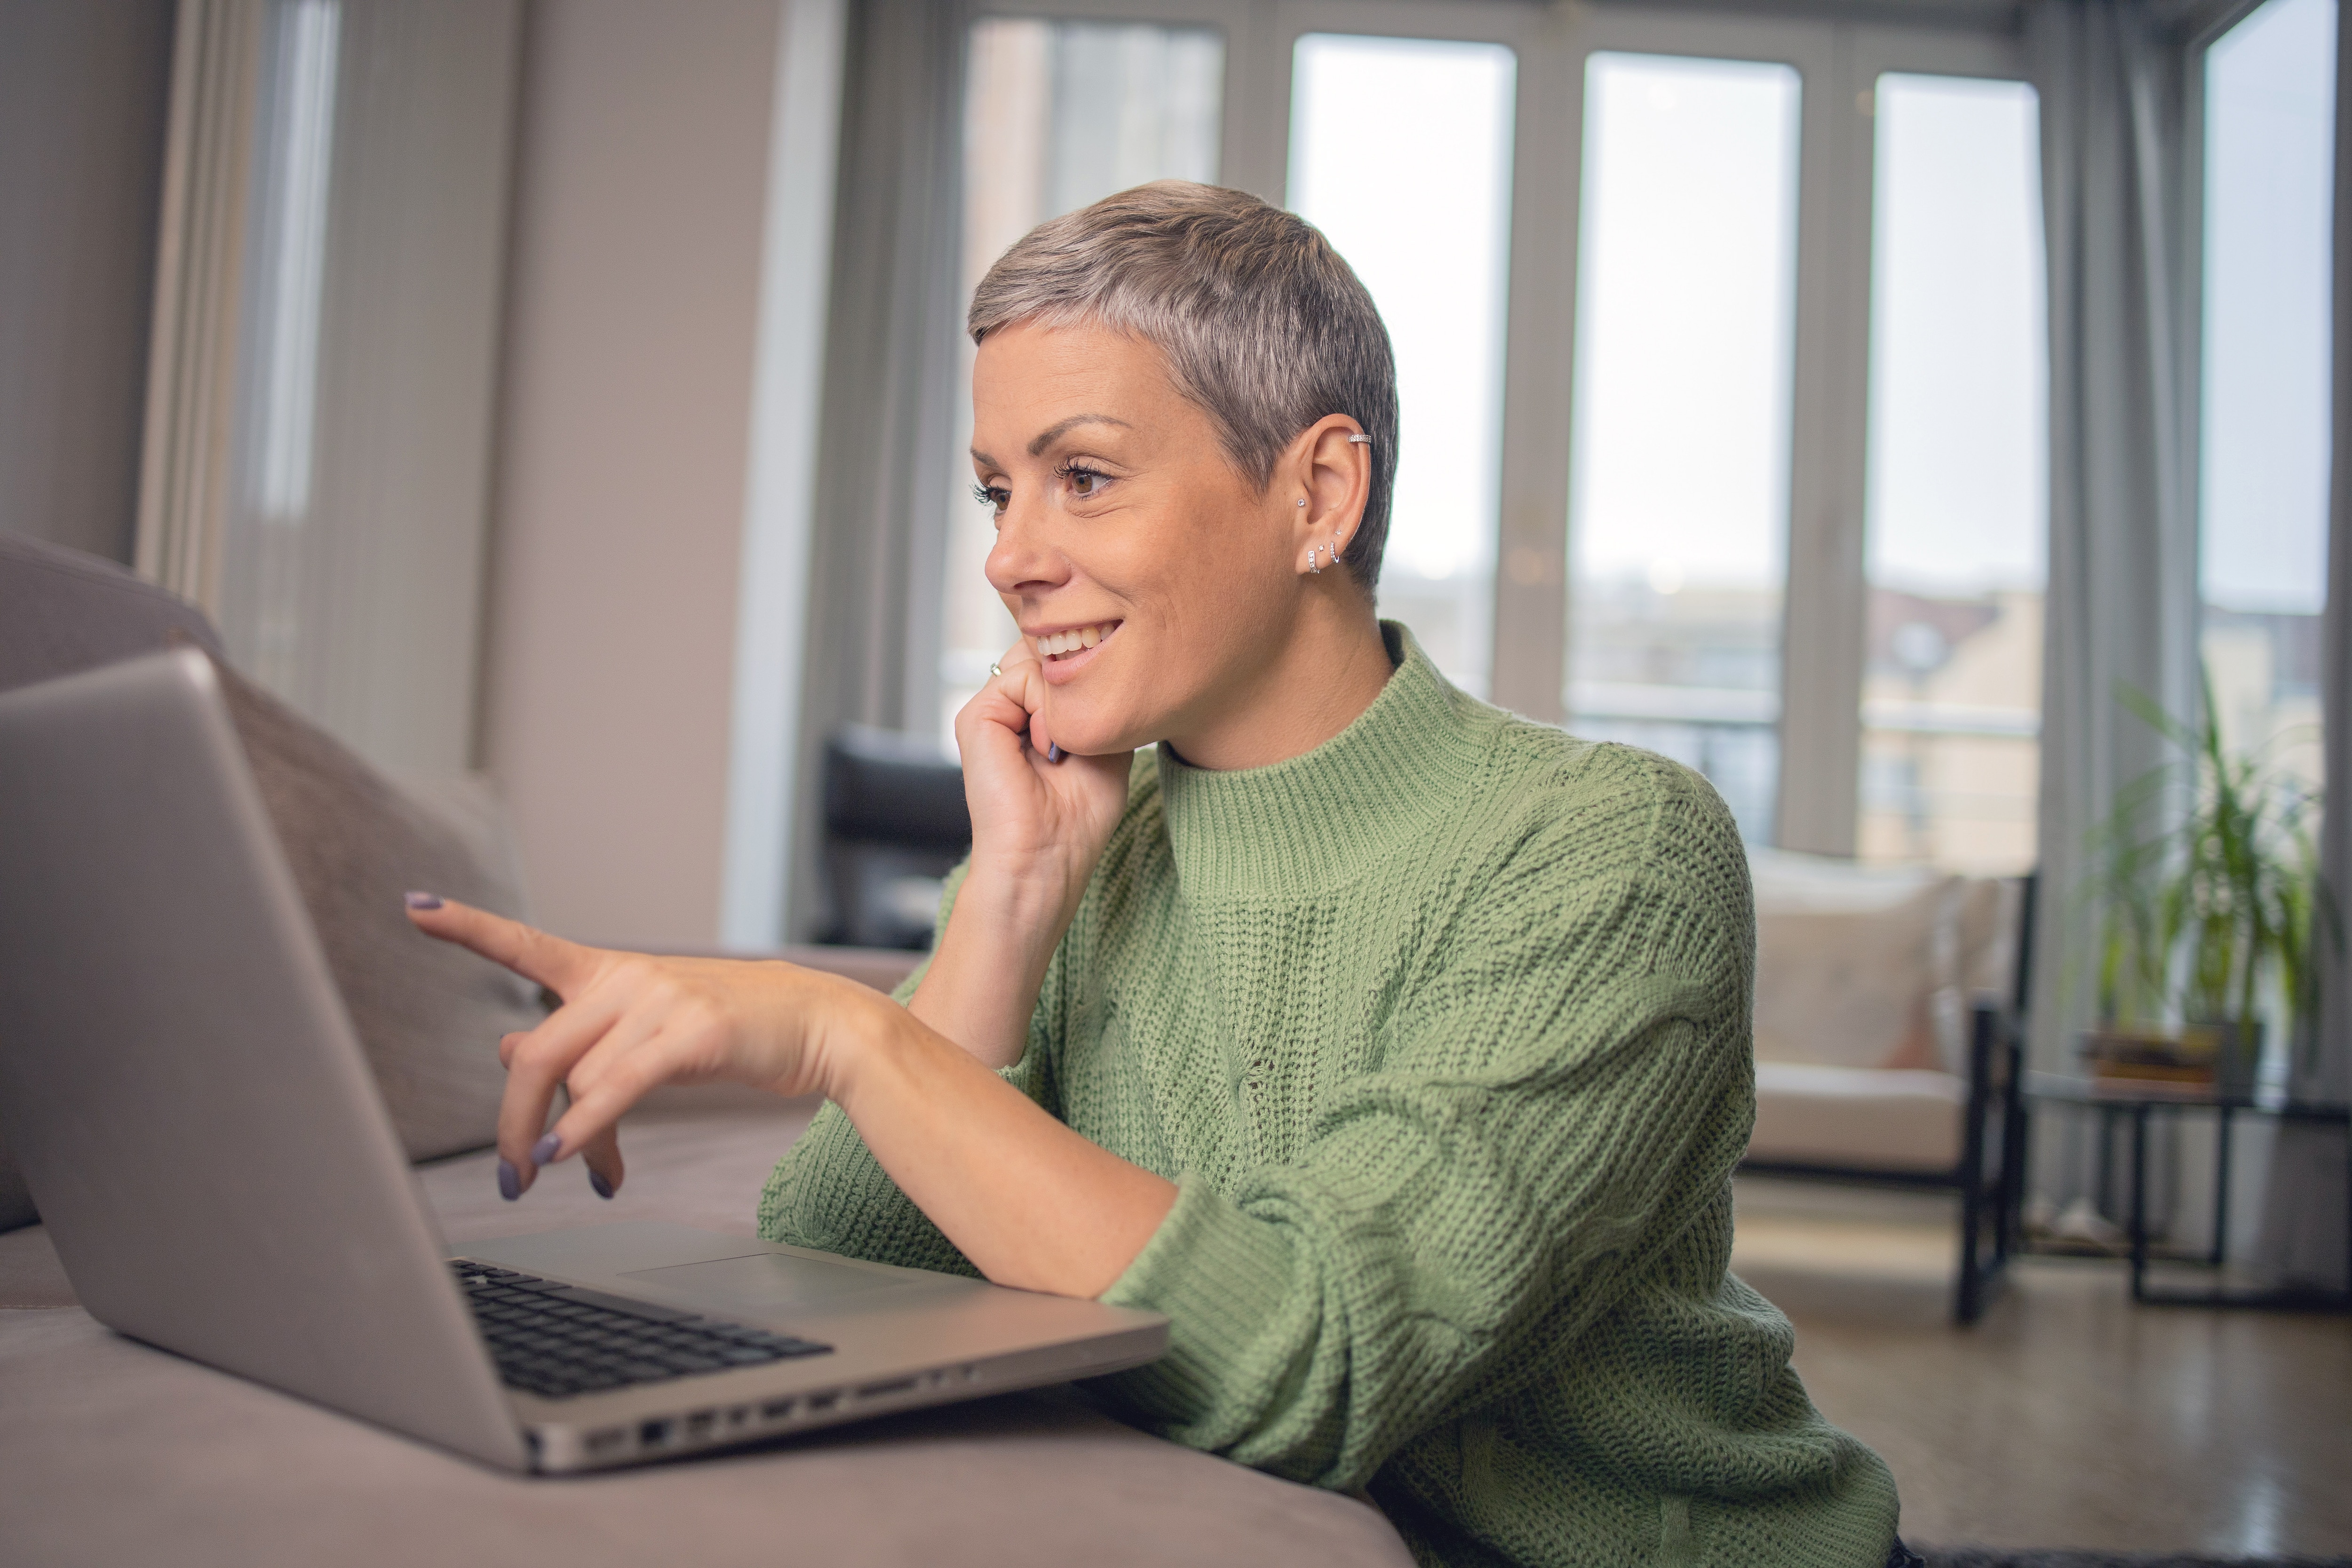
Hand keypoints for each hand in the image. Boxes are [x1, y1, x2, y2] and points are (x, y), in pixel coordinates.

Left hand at [404, 897, 874, 1198]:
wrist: (820, 1024)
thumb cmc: (735, 1030)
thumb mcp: (648, 1026)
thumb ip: (577, 1038)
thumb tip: (502, 1046)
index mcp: (611, 973)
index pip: (526, 945)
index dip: (467, 927)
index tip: (414, 906)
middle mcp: (627, 977)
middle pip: (536, 1053)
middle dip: (512, 1122)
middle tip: (508, 1176)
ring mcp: (660, 1001)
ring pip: (580, 1083)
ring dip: (576, 1146)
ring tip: (598, 1176)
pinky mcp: (692, 1033)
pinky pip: (617, 1088)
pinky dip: (586, 1128)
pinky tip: (569, 1159)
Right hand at [953, 635, 1131, 909]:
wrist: (1045, 859)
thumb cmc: (1079, 817)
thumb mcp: (1104, 744)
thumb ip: (1095, 697)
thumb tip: (1081, 652)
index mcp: (1035, 716)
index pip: (1062, 661)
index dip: (1089, 673)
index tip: (1100, 718)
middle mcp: (1009, 709)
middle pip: (1049, 653)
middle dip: (1078, 685)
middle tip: (1075, 744)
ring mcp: (989, 711)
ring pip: (1039, 662)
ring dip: (1065, 703)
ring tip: (1058, 752)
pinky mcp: (975, 717)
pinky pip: (1022, 676)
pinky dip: (1047, 709)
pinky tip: (1044, 749)